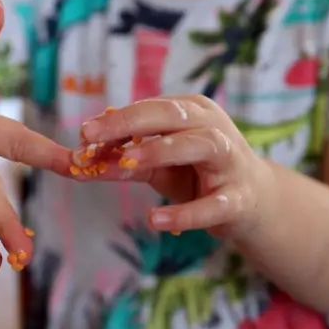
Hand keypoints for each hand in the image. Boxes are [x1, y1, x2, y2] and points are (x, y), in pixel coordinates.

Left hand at [71, 96, 274, 237]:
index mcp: (191, 111)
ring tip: (127, 163)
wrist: (251, 200)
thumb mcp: (156, 164)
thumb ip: (121, 160)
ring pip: (198, 146)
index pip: (149, 109)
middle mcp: (212, 127)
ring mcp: (230, 160)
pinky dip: (185, 213)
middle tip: (91, 136)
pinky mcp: (238, 198)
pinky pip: (213, 204)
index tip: (84, 133)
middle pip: (171, 116)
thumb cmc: (196, 172)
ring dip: (161, 151)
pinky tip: (155, 220)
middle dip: (129, 123)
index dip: (116, 120)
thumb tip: (77, 160)